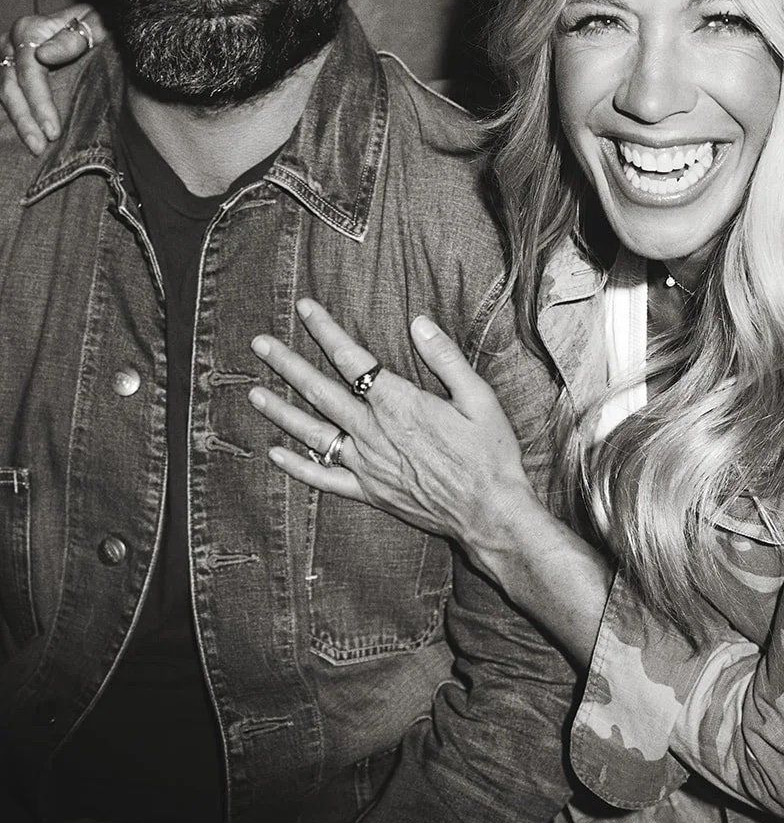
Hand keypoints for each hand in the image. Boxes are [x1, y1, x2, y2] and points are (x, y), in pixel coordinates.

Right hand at [0, 6, 105, 153]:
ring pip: (4, 93)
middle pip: (10, 86)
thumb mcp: (95, 25)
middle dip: (24, 120)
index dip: (39, 103)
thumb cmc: (97, 24)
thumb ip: (73, 38)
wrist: (92, 22)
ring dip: (19, 122)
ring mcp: (6, 57)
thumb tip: (43, 55)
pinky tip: (28, 135)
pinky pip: (8, 95)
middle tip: (40, 147)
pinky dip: (16, 115)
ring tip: (35, 147)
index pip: (29, 72)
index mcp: (30, 30)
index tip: (53, 130)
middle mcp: (11, 43)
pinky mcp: (9, 71)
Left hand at [248, 298, 535, 564]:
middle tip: (260, 343)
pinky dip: (299, 466)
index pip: (352, 358)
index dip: (325, 330)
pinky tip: (276, 455)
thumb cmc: (490, 454)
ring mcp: (367, 465)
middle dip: (288, 364)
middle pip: (321, 391)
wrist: (490, 513)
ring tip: (253, 392)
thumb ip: (445, 358)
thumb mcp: (479, 397)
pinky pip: (325, 478)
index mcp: (400, 404)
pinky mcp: (370, 492)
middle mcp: (375, 432)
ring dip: (281, 411)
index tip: (305, 308)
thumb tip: (419, 321)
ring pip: (315, 433)